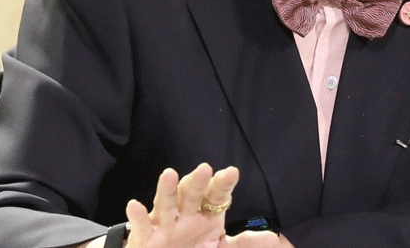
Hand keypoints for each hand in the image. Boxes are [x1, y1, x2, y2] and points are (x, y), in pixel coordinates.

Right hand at [123, 163, 278, 247]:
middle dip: (197, 182)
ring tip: (170, 174)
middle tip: (205, 169)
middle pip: (191, 193)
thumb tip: (274, 238)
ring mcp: (165, 223)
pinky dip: (138, 216)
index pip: (216, 194)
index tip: (232, 173)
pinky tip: (135, 205)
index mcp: (206, 213)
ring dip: (167, 189)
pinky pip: (142, 225)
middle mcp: (185, 213)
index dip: (223, 184)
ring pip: (166, 202)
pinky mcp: (146, 237)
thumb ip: (244, 243)